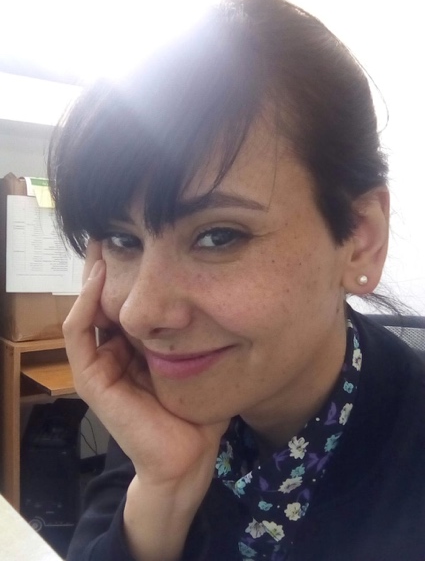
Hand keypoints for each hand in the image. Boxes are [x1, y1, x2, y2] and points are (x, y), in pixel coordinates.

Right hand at [64, 241, 228, 486]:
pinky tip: (100, 275)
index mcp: (136, 345)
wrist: (188, 455)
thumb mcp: (200, 355)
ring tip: (101, 240)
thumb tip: (210, 287)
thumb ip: (197, 328)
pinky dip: (86, 303)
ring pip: (86, 308)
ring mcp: (100, 365)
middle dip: (106, 264)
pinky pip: (80, 333)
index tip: (140, 236)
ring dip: (91, 274)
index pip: (125, 299)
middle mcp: (114, 351)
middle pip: (102, 298)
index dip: (127, 268)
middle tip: (115, 227)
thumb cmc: (199, 406)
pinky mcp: (93, 379)